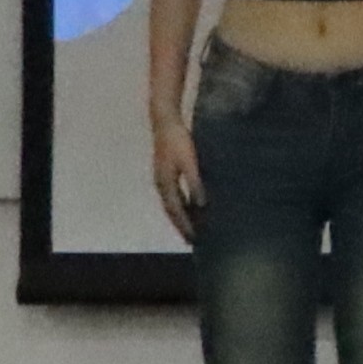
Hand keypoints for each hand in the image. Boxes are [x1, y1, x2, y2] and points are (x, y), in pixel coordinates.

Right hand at [149, 115, 205, 232]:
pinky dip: (180, 206)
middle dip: (181, 226)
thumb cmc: (178, 140)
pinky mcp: (165, 173)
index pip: (175, 211)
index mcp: (165, 184)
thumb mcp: (189, 162)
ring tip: (191, 229)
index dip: (185, 226)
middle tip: (193, 241)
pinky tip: (189, 207)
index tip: (195, 239)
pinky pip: (173, 195)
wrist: (165, 122)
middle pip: (171, 211)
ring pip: (171, 204)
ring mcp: (161, 179)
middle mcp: (161, 184)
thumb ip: (194, 182)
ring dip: (180, 218)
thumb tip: (201, 204)